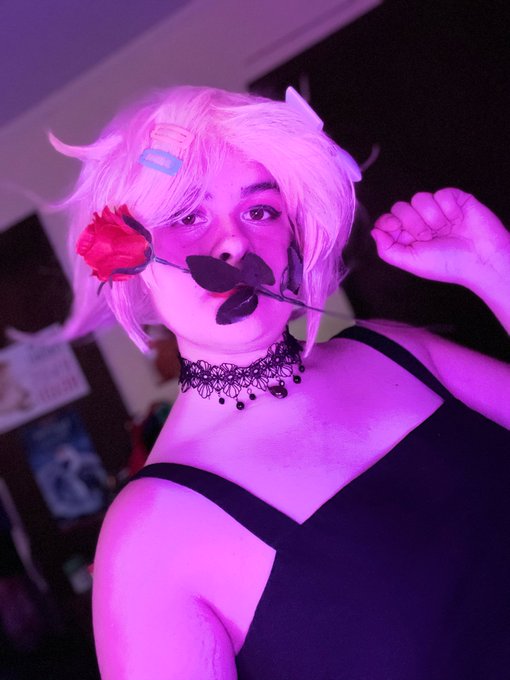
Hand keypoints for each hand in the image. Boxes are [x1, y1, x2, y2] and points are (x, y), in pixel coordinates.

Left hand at [371, 188, 509, 289]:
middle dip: (412, 222)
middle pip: (400, 207)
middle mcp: (422, 221)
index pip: (388, 220)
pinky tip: (457, 220)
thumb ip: (388, 250)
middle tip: (428, 236)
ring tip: (445, 229)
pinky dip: (448, 209)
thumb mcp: (411, 262)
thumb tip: (374, 231)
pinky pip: (441, 193)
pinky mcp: (455, 199)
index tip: (396, 229)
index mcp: (409, 237)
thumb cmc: (449, 264)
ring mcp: (438, 209)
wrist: (481, 259)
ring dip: (432, 217)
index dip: (388, 222)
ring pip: (419, 198)